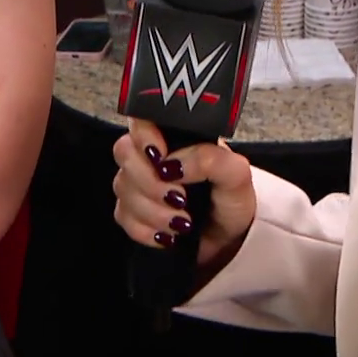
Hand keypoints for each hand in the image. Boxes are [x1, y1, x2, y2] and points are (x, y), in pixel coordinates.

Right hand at [112, 118, 255, 269]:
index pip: (142, 119)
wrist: (231, 238)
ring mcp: (139, 182)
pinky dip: (145, 229)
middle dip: (150, 182)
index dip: (143, 136)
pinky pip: (122, 215)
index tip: (160, 157)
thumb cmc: (233, 199)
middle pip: (124, 153)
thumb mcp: (235, 174)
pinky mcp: (132, 210)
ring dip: (152, 211)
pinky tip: (168, 234)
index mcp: (176, 135)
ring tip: (183, 222)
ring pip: (122, 187)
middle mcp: (153, 155)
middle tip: (180, 199)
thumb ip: (209, 159)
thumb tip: (173, 164)